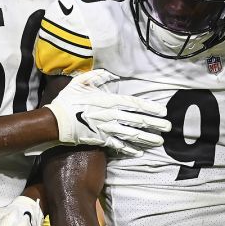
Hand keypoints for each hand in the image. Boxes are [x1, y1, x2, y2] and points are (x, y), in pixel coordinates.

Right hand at [46, 69, 169, 155]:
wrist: (55, 121)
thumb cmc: (68, 101)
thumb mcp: (80, 82)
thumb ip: (96, 76)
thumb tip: (110, 73)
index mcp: (108, 101)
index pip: (134, 104)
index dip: (150, 108)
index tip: (163, 111)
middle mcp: (111, 116)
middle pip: (137, 121)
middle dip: (155, 124)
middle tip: (168, 127)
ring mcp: (107, 129)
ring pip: (131, 134)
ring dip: (147, 138)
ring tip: (159, 141)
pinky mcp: (101, 140)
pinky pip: (118, 145)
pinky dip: (129, 149)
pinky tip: (140, 152)